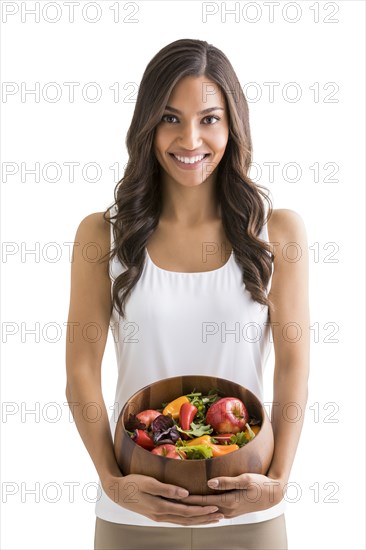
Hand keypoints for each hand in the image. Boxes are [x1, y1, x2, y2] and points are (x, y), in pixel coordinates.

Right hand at [102, 473, 223, 525]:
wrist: (115, 490)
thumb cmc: (132, 483)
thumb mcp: (148, 482)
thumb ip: (166, 489)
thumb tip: (185, 494)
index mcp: (160, 508)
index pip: (186, 511)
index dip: (202, 510)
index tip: (215, 508)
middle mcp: (161, 515)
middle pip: (187, 519)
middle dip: (204, 518)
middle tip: (220, 517)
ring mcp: (158, 516)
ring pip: (182, 521)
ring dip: (198, 520)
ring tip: (212, 519)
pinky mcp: (156, 513)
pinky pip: (176, 519)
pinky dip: (188, 519)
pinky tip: (193, 517)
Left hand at [180, 473, 284, 519]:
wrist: (274, 494)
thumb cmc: (260, 484)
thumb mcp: (245, 479)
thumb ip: (226, 481)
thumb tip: (209, 482)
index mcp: (228, 502)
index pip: (202, 501)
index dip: (187, 498)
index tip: (174, 495)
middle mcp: (227, 510)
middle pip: (201, 509)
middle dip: (186, 505)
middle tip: (170, 500)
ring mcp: (229, 512)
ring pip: (206, 512)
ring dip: (193, 509)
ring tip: (179, 505)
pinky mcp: (231, 510)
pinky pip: (212, 512)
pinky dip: (202, 510)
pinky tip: (196, 508)